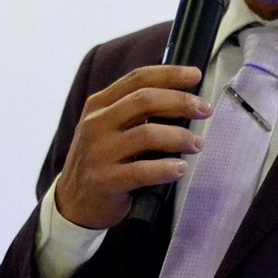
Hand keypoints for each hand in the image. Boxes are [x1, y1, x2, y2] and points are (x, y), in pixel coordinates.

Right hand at [54, 65, 210, 229]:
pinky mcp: (106, 181)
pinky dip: (167, 168)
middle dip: (181, 101)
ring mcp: (99, 152)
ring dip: (179, 136)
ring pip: (147, 134)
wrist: (72, 204)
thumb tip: (179, 96)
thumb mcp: (106, 128)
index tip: (195, 75)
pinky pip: (143, 171)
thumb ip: (132, 110)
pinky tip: (180, 168)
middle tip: (205, 110)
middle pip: (145, 100)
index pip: (137, 79)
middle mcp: (96, 124)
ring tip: (197, 144)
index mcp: (98, 106)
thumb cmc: (100, 161)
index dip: (169, 74)